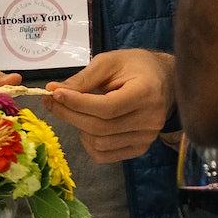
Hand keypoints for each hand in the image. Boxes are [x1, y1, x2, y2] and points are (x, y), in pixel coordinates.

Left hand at [46, 49, 176, 163]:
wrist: (164, 80)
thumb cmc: (135, 66)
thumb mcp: (109, 62)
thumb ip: (83, 78)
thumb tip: (53, 91)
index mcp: (146, 93)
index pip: (106, 107)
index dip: (77, 103)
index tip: (54, 93)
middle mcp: (150, 119)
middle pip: (100, 127)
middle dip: (70, 114)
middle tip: (53, 101)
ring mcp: (146, 137)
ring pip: (100, 144)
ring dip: (79, 128)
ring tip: (75, 111)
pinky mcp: (140, 148)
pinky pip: (106, 155)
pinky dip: (89, 144)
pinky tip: (87, 127)